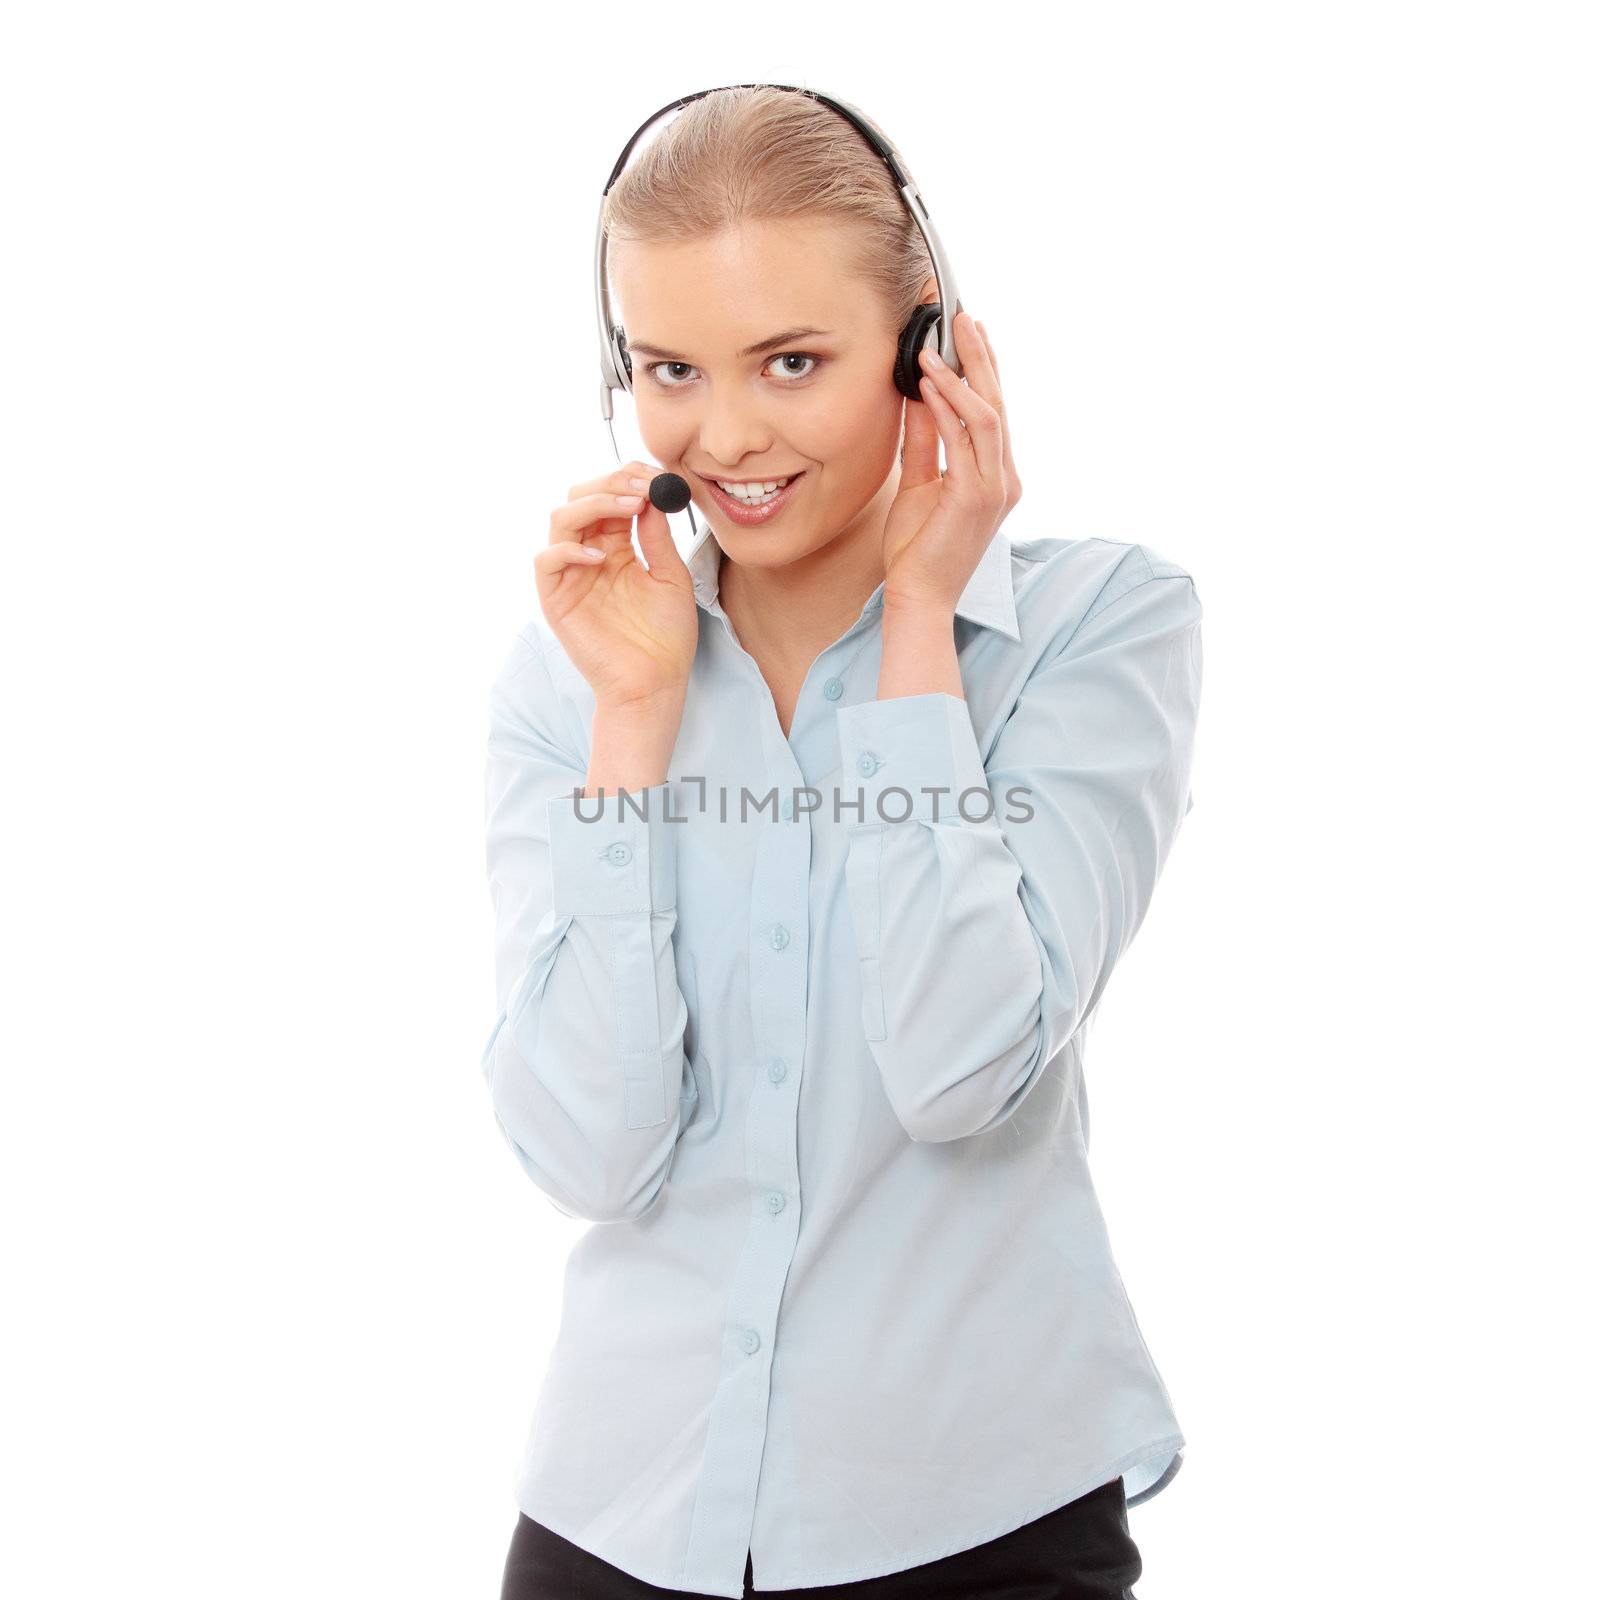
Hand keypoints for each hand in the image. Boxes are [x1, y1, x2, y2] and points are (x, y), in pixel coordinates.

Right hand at [536, 460, 698, 711]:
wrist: (654, 685)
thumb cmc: (665, 638)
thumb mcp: (671, 579)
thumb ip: (658, 538)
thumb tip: (654, 496)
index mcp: (616, 548)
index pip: (611, 498)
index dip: (629, 480)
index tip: (657, 476)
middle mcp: (589, 555)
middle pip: (581, 499)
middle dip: (611, 484)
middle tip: (644, 487)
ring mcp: (570, 575)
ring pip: (562, 519)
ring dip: (594, 504)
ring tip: (631, 507)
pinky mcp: (556, 599)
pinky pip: (547, 561)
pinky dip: (569, 549)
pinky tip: (603, 555)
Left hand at [880, 311, 1022, 611]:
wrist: (918, 596)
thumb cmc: (917, 550)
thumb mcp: (918, 483)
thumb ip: (924, 440)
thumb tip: (919, 394)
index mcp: (996, 476)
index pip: (993, 412)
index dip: (982, 369)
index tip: (966, 333)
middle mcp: (1005, 479)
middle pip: (997, 403)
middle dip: (980, 356)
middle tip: (961, 316)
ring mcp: (995, 488)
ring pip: (987, 414)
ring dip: (964, 372)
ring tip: (941, 340)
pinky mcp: (976, 496)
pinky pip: (966, 438)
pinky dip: (949, 404)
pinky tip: (930, 379)